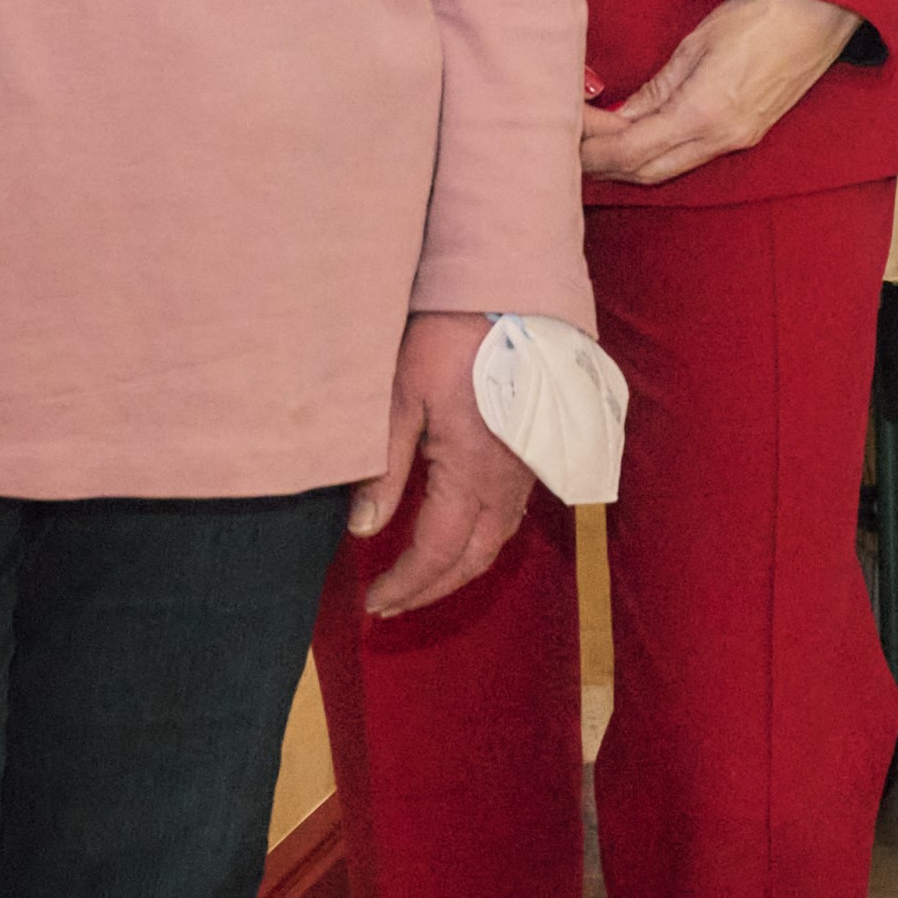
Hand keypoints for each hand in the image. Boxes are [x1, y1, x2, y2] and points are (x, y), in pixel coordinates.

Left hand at [352, 309, 538, 617]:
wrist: (510, 294)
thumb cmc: (450, 339)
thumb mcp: (402, 396)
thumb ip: (385, 467)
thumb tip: (364, 529)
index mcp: (472, 472)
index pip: (437, 552)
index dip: (404, 583)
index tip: (373, 601)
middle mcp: (507, 480)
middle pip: (473, 559)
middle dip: (431, 589)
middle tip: (391, 604)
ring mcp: (526, 467)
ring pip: (497, 539)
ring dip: (458, 568)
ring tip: (420, 579)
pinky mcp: (533, 450)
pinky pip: (510, 513)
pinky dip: (480, 539)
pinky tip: (457, 533)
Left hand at [583, 0, 858, 185]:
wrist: (820, 10)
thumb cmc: (760, 13)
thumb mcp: (695, 45)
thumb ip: (656, 89)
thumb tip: (621, 116)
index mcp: (705, 113)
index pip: (631, 150)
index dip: (592, 146)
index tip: (565, 127)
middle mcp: (723, 137)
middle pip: (646, 171)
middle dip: (603, 163)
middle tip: (568, 142)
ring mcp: (739, 139)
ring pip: (668, 169)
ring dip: (629, 161)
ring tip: (596, 142)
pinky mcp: (749, 133)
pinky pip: (691, 155)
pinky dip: (658, 152)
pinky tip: (638, 135)